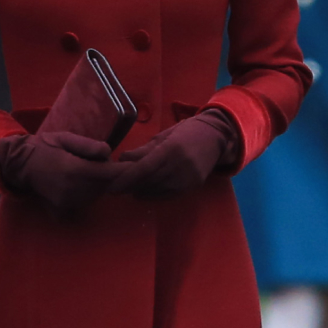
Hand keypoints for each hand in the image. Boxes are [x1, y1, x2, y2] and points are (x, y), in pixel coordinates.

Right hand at [0, 132, 129, 213]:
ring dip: (99, 184)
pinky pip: (86, 201)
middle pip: (105, 185)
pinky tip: (79, 183)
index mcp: (74, 170)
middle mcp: (72, 189)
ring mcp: (68, 202)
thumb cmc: (46, 146)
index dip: (123, 170)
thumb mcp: (66, 137)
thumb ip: (88, 145)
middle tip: (99, 161)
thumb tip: (108, 153)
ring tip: (86, 170)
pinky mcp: (63, 209)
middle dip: (109, 174)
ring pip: (97, 194)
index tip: (132, 166)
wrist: (22, 164)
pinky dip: (89, 192)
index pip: (108, 173)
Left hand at [109, 110, 240, 198]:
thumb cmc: (186, 132)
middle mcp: (179, 166)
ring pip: (157, 191)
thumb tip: (122, 159)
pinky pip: (167, 195)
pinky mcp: (192, 187)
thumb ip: (143, 150)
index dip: (127, 179)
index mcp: (171, 149)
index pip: (144, 168)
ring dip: (140, 191)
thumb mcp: (163, 136)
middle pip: (149, 182)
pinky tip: (144, 190)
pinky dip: (153, 194)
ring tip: (128, 188)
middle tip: (114, 188)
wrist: (215, 138)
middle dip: (130, 187)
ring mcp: (187, 179)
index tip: (112, 187)